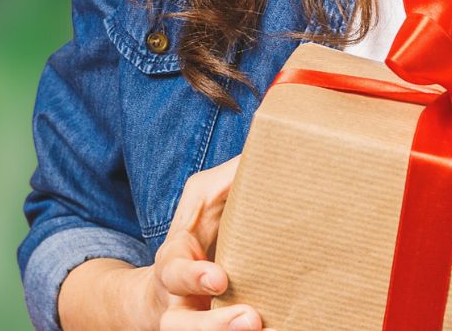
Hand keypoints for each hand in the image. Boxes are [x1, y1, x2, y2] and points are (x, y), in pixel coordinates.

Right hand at [127, 155, 273, 330]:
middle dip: (211, 324)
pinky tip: (280, 329)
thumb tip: (275, 140)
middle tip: (250, 319)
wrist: (171, 287)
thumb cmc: (198, 234)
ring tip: (263, 328)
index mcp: (175, 259)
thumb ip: (231, 179)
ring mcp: (191, 320)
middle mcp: (176, 299)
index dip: (193, 276)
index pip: (174, 269)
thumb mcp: (206, 200)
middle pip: (178, 323)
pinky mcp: (210, 330)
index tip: (220, 278)